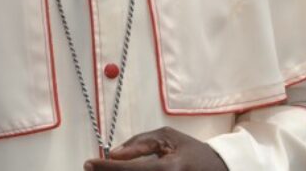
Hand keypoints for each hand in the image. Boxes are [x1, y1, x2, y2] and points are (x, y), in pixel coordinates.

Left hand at [84, 127, 227, 170]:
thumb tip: (113, 153)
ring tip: (109, 170)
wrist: (217, 170)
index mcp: (167, 169)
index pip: (127, 170)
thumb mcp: (168, 138)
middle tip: (93, 168)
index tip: (89, 163)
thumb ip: (139, 143)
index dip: (104, 168)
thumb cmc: (192, 153)